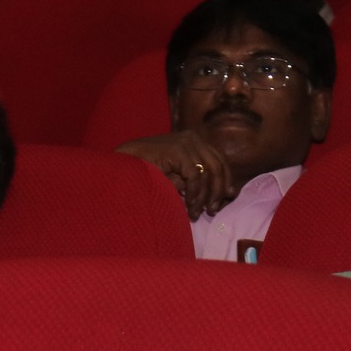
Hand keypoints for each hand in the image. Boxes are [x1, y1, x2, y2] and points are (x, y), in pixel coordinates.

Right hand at [115, 132, 235, 218]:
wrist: (122, 164)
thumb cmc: (147, 172)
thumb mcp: (177, 175)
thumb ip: (197, 181)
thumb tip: (223, 194)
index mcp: (195, 140)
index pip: (219, 159)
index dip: (226, 179)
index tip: (227, 197)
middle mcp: (193, 138)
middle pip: (218, 165)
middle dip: (218, 191)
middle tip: (212, 210)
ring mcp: (186, 142)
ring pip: (209, 173)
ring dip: (204, 197)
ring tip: (197, 212)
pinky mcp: (178, 150)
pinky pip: (196, 177)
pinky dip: (195, 195)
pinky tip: (188, 206)